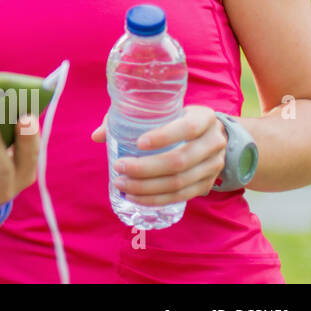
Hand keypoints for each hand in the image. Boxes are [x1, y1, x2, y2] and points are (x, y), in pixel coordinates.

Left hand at [90, 105, 228, 204]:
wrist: (210, 134)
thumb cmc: (175, 118)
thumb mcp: (160, 111)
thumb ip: (129, 117)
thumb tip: (97, 136)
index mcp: (204, 118)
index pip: (187, 128)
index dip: (164, 137)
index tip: (138, 143)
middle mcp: (214, 142)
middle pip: (180, 161)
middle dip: (146, 168)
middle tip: (120, 167)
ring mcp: (214, 166)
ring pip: (180, 182)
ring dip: (147, 187)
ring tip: (122, 184)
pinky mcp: (207, 184)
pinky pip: (182, 196)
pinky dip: (156, 199)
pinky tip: (136, 197)